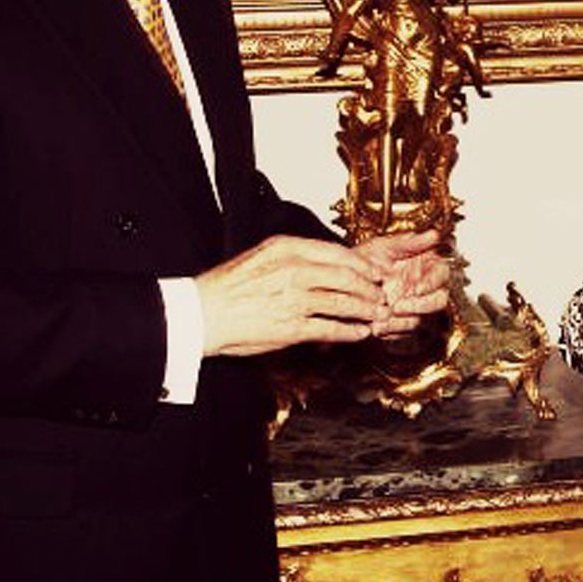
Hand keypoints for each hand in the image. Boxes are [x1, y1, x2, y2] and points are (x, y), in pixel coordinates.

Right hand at [197, 235, 387, 357]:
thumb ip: (294, 255)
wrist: (201, 313)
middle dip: (371, 288)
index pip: (338, 252)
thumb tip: (325, 261)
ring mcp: (294, 299)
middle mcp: (294, 270)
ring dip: (366, 310)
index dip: (363, 264)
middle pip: (348, 276)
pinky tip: (360, 333)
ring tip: (377, 314)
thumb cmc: (228, 286)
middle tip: (382, 294)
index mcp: (286, 248)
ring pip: (344, 302)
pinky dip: (350, 332)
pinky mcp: (291, 327)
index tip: (375, 271)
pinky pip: (331, 328)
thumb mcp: (262, 256)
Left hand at [354, 229, 451, 335]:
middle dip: (421, 306)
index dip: (432, 283)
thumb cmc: (365, 260)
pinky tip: (376, 328)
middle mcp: (424, 289)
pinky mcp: (402, 325)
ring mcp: (414, 308)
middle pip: (439, 301)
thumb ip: (410, 241)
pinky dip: (391, 332)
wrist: (343, 282)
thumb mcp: (384, 246)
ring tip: (382, 319)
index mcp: (426, 267)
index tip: (417, 287)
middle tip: (399, 306)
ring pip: (420, 320)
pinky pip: (403, 334)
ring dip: (402, 322)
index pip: (442, 275)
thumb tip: (434, 234)